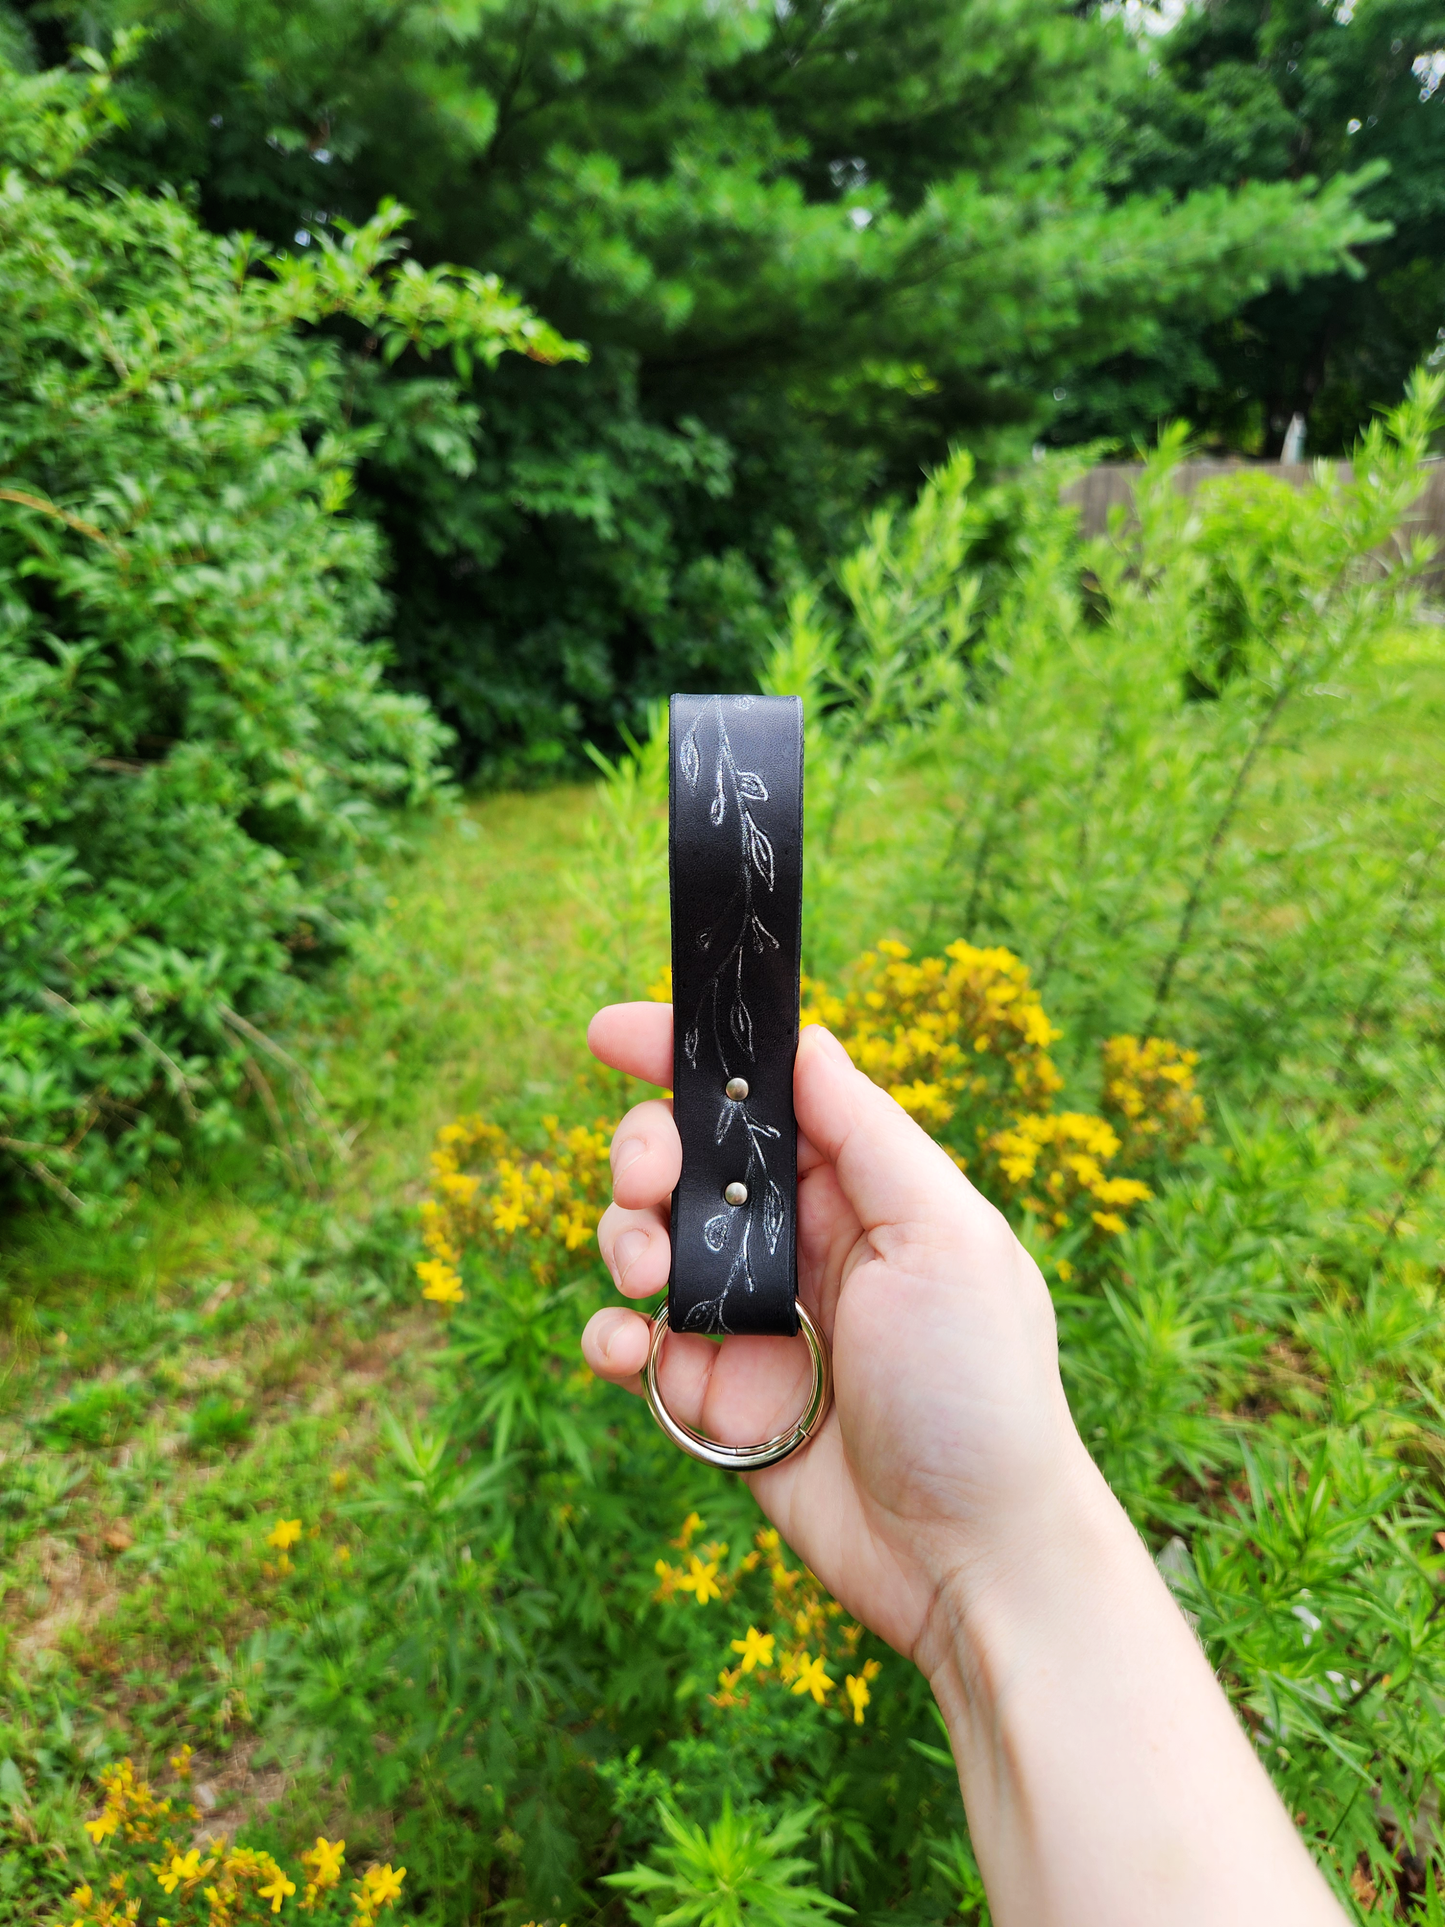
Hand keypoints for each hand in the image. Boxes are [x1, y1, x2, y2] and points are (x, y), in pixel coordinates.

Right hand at [581, 1004, 1093, 1668]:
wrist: (970, 1557)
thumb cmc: (981, 1390)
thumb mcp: (946, 1238)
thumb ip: (869, 1135)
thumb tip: (806, 1041)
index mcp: (862, 1192)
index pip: (762, 1098)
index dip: (686, 1057)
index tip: (611, 1032)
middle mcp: (799, 1246)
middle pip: (687, 1161)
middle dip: (643, 1151)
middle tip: (647, 1182)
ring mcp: (751, 1324)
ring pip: (645, 1243)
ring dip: (620, 1238)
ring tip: (646, 1276)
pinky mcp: (714, 1401)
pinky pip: (632, 1346)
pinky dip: (608, 1337)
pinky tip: (627, 1350)